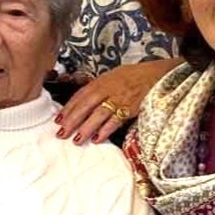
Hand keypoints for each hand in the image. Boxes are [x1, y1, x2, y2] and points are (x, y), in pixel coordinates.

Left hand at [56, 60, 177, 144]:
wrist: (156, 75)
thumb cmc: (133, 76)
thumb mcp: (112, 76)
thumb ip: (97, 87)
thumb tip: (81, 100)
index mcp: (101, 81)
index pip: (80, 95)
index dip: (68, 108)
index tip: (58, 120)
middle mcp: (108, 89)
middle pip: (86, 105)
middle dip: (72, 120)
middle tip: (61, 133)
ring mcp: (119, 98)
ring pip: (98, 114)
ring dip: (86, 128)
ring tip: (76, 140)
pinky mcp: (131, 108)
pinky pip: (116, 120)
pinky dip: (106, 130)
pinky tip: (97, 139)